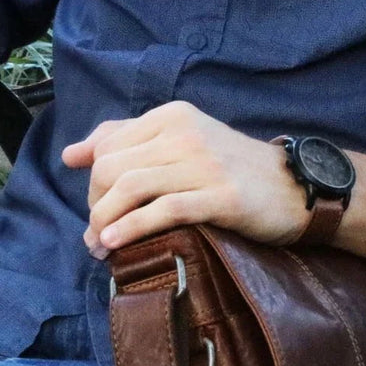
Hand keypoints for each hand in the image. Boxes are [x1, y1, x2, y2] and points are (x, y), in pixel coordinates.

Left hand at [61, 101, 309, 255]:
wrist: (294, 187)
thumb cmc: (235, 170)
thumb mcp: (183, 143)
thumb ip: (130, 141)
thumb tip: (71, 154)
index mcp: (172, 117)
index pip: (108, 146)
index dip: (92, 183)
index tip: (97, 212)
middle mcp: (184, 133)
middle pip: (113, 167)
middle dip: (95, 206)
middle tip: (96, 236)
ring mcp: (203, 164)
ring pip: (132, 188)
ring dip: (106, 222)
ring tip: (99, 248)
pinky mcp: (221, 196)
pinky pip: (164, 210)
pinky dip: (132, 228)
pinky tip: (116, 244)